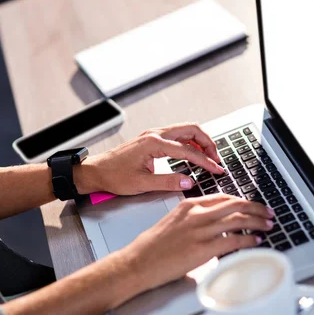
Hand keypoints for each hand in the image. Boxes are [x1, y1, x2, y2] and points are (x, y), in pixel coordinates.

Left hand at [74, 123, 224, 194]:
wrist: (96, 171)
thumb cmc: (113, 176)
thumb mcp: (142, 184)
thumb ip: (168, 182)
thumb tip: (189, 182)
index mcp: (153, 143)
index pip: (188, 151)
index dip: (206, 162)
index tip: (217, 169)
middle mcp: (154, 134)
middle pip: (191, 130)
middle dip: (208, 143)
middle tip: (217, 159)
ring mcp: (153, 135)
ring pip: (184, 130)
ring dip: (200, 142)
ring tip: (210, 157)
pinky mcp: (151, 139)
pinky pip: (176, 136)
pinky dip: (189, 142)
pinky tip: (194, 154)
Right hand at [121, 194, 274, 291]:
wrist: (138, 261)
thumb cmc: (152, 246)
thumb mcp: (173, 222)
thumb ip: (194, 219)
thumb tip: (215, 224)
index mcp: (189, 205)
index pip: (223, 197)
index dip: (243, 201)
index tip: (253, 205)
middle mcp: (196, 214)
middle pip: (235, 205)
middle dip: (256, 208)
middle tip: (267, 213)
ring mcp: (200, 231)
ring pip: (238, 220)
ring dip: (258, 222)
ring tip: (268, 225)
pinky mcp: (203, 249)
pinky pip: (233, 240)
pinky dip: (249, 239)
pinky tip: (256, 241)